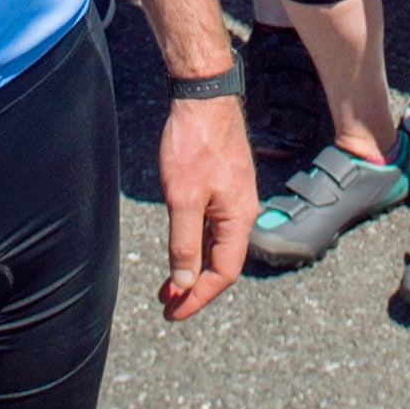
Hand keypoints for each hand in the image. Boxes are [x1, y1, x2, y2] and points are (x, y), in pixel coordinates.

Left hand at [155, 92, 254, 319]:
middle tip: (167, 304)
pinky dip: (196, 244)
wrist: (202, 96)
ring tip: (169, 284)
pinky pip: (213, 225)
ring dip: (193, 267)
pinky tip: (181, 247)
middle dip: (194, 287)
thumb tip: (185, 283)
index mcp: (239, 218)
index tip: (173, 312)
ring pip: (217, 244)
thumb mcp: (183, 199)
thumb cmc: (194, 144)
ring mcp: (234, 197)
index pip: (223, 273)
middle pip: (222, 262)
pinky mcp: (223, 184)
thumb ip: (184, 244)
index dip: (198, 297)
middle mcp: (242, 211)